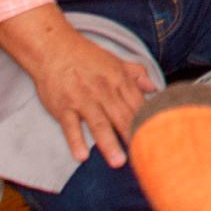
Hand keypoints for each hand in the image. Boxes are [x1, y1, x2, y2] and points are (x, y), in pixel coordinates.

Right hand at [31, 29, 156, 166]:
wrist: (54, 49)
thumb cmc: (87, 57)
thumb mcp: (116, 60)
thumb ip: (137, 74)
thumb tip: (155, 88)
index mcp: (119, 80)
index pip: (137, 104)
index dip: (147, 121)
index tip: (156, 139)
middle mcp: (103, 90)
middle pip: (122, 116)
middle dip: (133, 136)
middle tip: (143, 156)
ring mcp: (82, 99)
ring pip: (98, 124)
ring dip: (108, 144)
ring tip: (118, 162)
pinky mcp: (63, 107)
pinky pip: (70, 126)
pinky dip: (75, 141)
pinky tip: (82, 156)